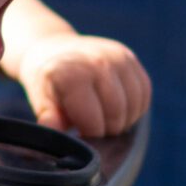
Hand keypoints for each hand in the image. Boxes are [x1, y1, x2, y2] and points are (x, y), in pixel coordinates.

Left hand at [11, 31, 150, 136]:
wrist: (54, 49)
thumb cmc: (49, 83)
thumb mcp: (41, 101)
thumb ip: (50, 118)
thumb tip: (53, 129)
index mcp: (73, 75)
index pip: (95, 123)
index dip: (89, 135)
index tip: (79, 132)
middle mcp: (98, 62)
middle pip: (117, 115)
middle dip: (107, 129)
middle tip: (92, 126)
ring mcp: (118, 57)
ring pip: (135, 105)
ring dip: (123, 119)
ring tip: (104, 117)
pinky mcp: (130, 57)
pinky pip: (144, 92)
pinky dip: (135, 106)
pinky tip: (118, 107)